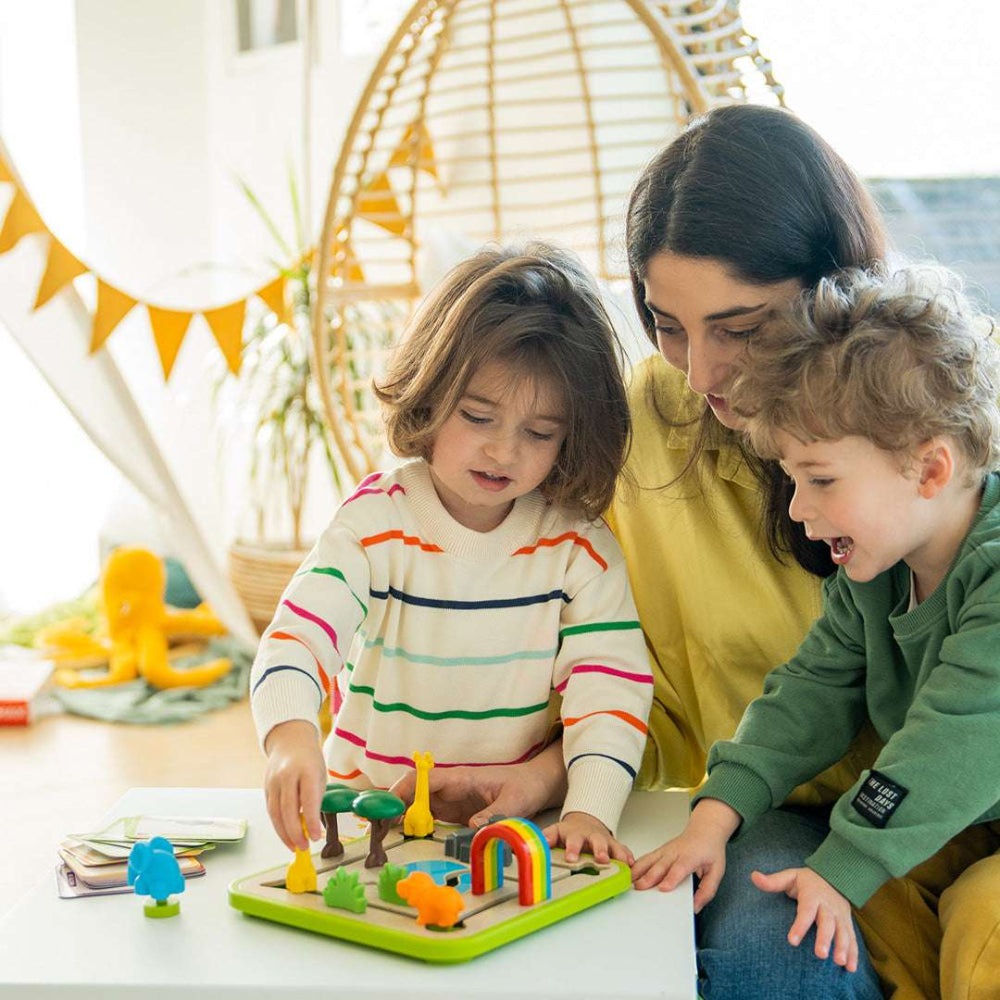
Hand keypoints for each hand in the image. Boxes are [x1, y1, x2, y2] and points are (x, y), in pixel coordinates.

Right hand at [262, 719, 326, 851]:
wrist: (289, 740)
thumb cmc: (309, 759)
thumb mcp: (320, 774)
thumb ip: (315, 798)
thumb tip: (312, 826)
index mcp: (306, 770)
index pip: (308, 799)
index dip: (311, 821)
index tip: (316, 837)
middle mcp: (287, 775)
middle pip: (288, 809)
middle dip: (295, 833)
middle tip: (304, 847)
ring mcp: (274, 781)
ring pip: (276, 813)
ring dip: (284, 834)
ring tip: (295, 846)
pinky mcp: (266, 787)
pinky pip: (271, 810)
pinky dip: (278, 825)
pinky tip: (286, 835)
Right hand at [388, 741, 566, 828]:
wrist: (537, 784)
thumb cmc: (525, 786)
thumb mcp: (515, 802)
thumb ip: (494, 815)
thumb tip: (473, 828)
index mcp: (461, 778)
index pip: (424, 780)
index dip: (402, 791)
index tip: (386, 807)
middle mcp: (450, 788)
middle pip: (412, 792)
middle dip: (390, 806)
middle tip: (372, 827)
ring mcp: (450, 800)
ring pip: (415, 805)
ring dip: (397, 817)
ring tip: (378, 836)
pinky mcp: (454, 813)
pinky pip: (426, 817)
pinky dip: (411, 826)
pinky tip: (400, 838)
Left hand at [542, 811, 632, 864]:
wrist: (585, 821)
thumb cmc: (569, 832)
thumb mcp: (555, 832)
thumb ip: (546, 838)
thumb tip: (531, 845)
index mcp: (575, 835)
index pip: (572, 841)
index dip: (572, 849)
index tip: (571, 858)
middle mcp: (591, 837)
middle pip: (596, 842)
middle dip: (600, 851)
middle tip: (601, 859)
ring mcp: (605, 841)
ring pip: (612, 846)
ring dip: (617, 855)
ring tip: (623, 864)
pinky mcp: (615, 845)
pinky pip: (623, 850)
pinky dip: (628, 857)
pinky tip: (632, 864)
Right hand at [630, 798, 740, 912]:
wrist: (705, 829)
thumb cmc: (710, 849)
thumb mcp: (717, 871)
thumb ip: (707, 890)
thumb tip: (696, 906)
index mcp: (691, 856)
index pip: (679, 868)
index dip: (671, 878)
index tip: (663, 888)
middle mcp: (676, 852)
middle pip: (660, 865)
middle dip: (649, 877)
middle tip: (640, 889)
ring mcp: (666, 850)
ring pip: (650, 860)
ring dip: (639, 871)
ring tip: (629, 882)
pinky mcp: (660, 851)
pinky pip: (646, 858)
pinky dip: (636, 865)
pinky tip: (629, 873)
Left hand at [751, 867, 858, 971]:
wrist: (834, 876)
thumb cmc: (806, 881)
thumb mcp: (789, 877)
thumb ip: (772, 881)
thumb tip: (753, 876)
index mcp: (812, 896)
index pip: (805, 911)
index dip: (799, 926)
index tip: (792, 941)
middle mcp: (828, 907)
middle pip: (827, 923)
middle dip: (825, 939)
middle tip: (821, 955)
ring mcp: (840, 916)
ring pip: (843, 932)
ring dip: (842, 947)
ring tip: (839, 962)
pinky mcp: (847, 924)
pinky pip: (852, 939)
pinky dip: (853, 953)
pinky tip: (850, 968)